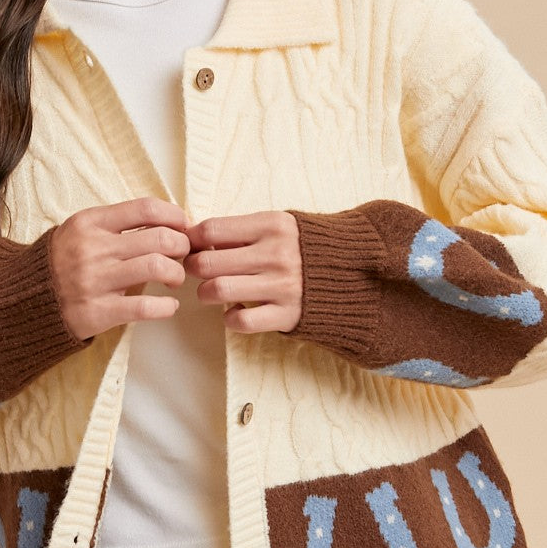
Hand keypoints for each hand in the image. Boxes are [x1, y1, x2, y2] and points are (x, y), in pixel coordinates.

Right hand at [49, 197, 190, 341]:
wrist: (26, 300)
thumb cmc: (64, 263)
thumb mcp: (82, 232)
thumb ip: (118, 225)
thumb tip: (169, 223)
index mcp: (90, 223)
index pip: (145, 208)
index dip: (174, 216)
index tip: (184, 226)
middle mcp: (92, 249)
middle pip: (159, 238)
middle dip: (182, 246)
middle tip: (182, 255)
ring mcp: (94, 281)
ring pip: (157, 267)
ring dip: (176, 274)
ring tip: (174, 279)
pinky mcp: (97, 312)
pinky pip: (145, 307)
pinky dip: (166, 307)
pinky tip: (169, 306)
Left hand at [184, 211, 302, 333]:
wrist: (354, 273)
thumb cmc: (306, 247)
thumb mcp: (280, 226)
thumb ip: (243, 230)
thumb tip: (197, 237)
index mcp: (272, 225)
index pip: (211, 230)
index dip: (192, 239)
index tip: (191, 246)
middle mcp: (276, 254)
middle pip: (206, 262)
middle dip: (192, 268)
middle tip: (195, 270)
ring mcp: (282, 286)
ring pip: (217, 290)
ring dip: (205, 293)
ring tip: (210, 292)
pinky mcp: (287, 314)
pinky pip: (240, 321)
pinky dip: (229, 319)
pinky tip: (234, 311)